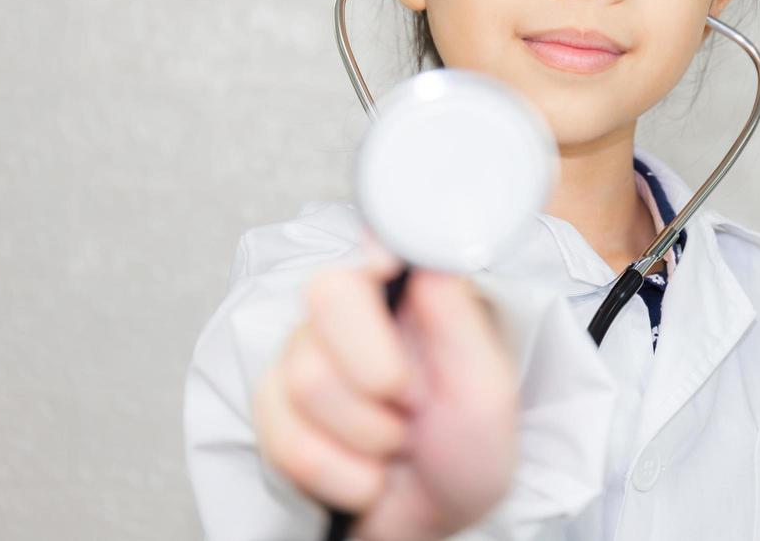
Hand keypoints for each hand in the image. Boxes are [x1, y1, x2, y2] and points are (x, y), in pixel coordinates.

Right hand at [252, 235, 520, 540]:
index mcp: (406, 295)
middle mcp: (349, 316)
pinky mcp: (275, 412)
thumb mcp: (484, 387)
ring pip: (302, 378)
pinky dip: (335, 470)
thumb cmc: (470, 450)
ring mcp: (305, 359)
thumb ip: (456, 317)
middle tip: (413, 405)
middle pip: (324, 299)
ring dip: (365, 434)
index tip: (387, 270)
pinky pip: (281, 436)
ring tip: (396, 444)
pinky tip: (365, 473)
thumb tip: (429, 247)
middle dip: (377, 375)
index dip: (373, 256)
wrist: (437, 523)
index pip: (371, 246)